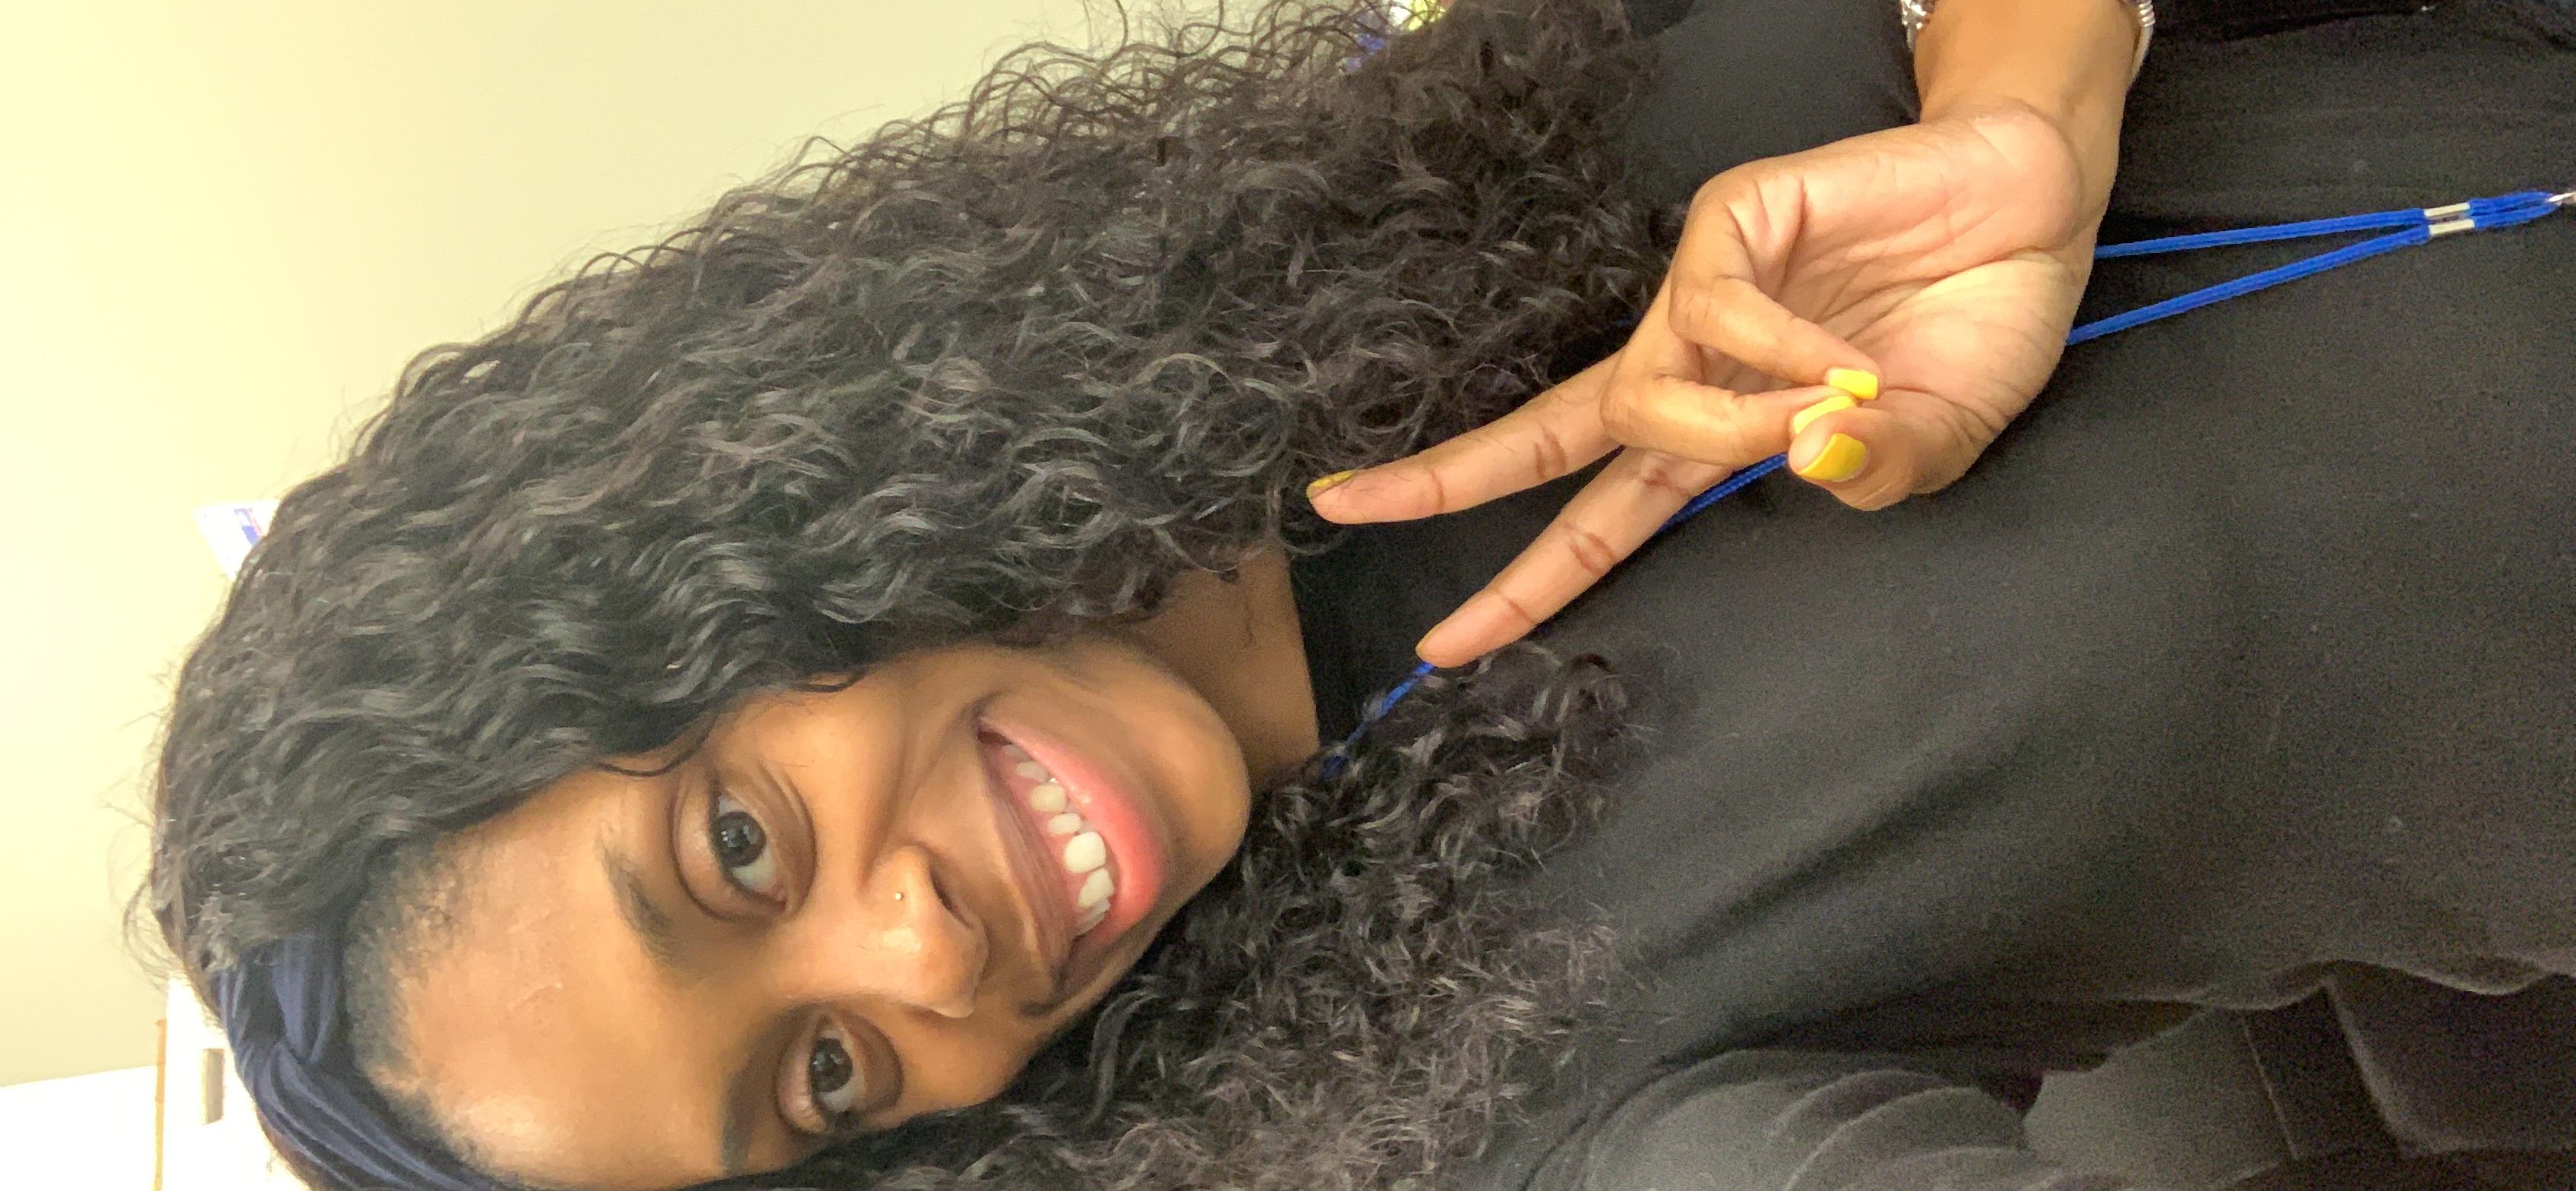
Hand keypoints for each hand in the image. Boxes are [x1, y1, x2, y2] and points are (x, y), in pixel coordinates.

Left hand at [1310, 103, 2097, 666]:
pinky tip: (1845, 354)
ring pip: (1643, 393)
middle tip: (1345, 510)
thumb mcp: (1930, 444)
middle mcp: (1688, 365)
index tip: (1443, 645)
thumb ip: (1869, 474)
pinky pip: (1714, 308)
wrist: (2031, 212)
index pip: (1600, 519)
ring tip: (1825, 410)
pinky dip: (1781, 348)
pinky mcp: (1729, 222)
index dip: (1527, 583)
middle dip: (1447, 480)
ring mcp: (1700, 293)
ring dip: (1724, 429)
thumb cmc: (1975, 330)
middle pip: (1547, 435)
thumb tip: (1799, 458)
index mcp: (1719, 433)